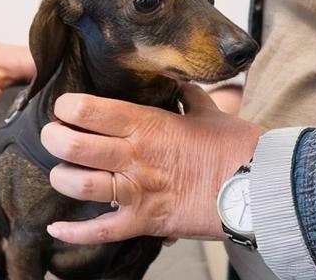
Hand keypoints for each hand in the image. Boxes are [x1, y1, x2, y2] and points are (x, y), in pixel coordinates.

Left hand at [40, 84, 263, 243]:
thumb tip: (180, 82)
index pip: (89, 109)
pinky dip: (74, 232)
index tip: (65, 108)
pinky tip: (55, 228)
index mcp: (147, 124)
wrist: (262, 188)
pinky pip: (101, 231)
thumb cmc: (238, 148)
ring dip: (62, 178)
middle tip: (52, 137)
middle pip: (73, 144)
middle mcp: (135, 155)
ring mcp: (138, 190)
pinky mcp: (145, 221)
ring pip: (80, 184)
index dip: (67, 107)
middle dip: (53, 139)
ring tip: (61, 173)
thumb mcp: (210, 113)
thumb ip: (188, 96)